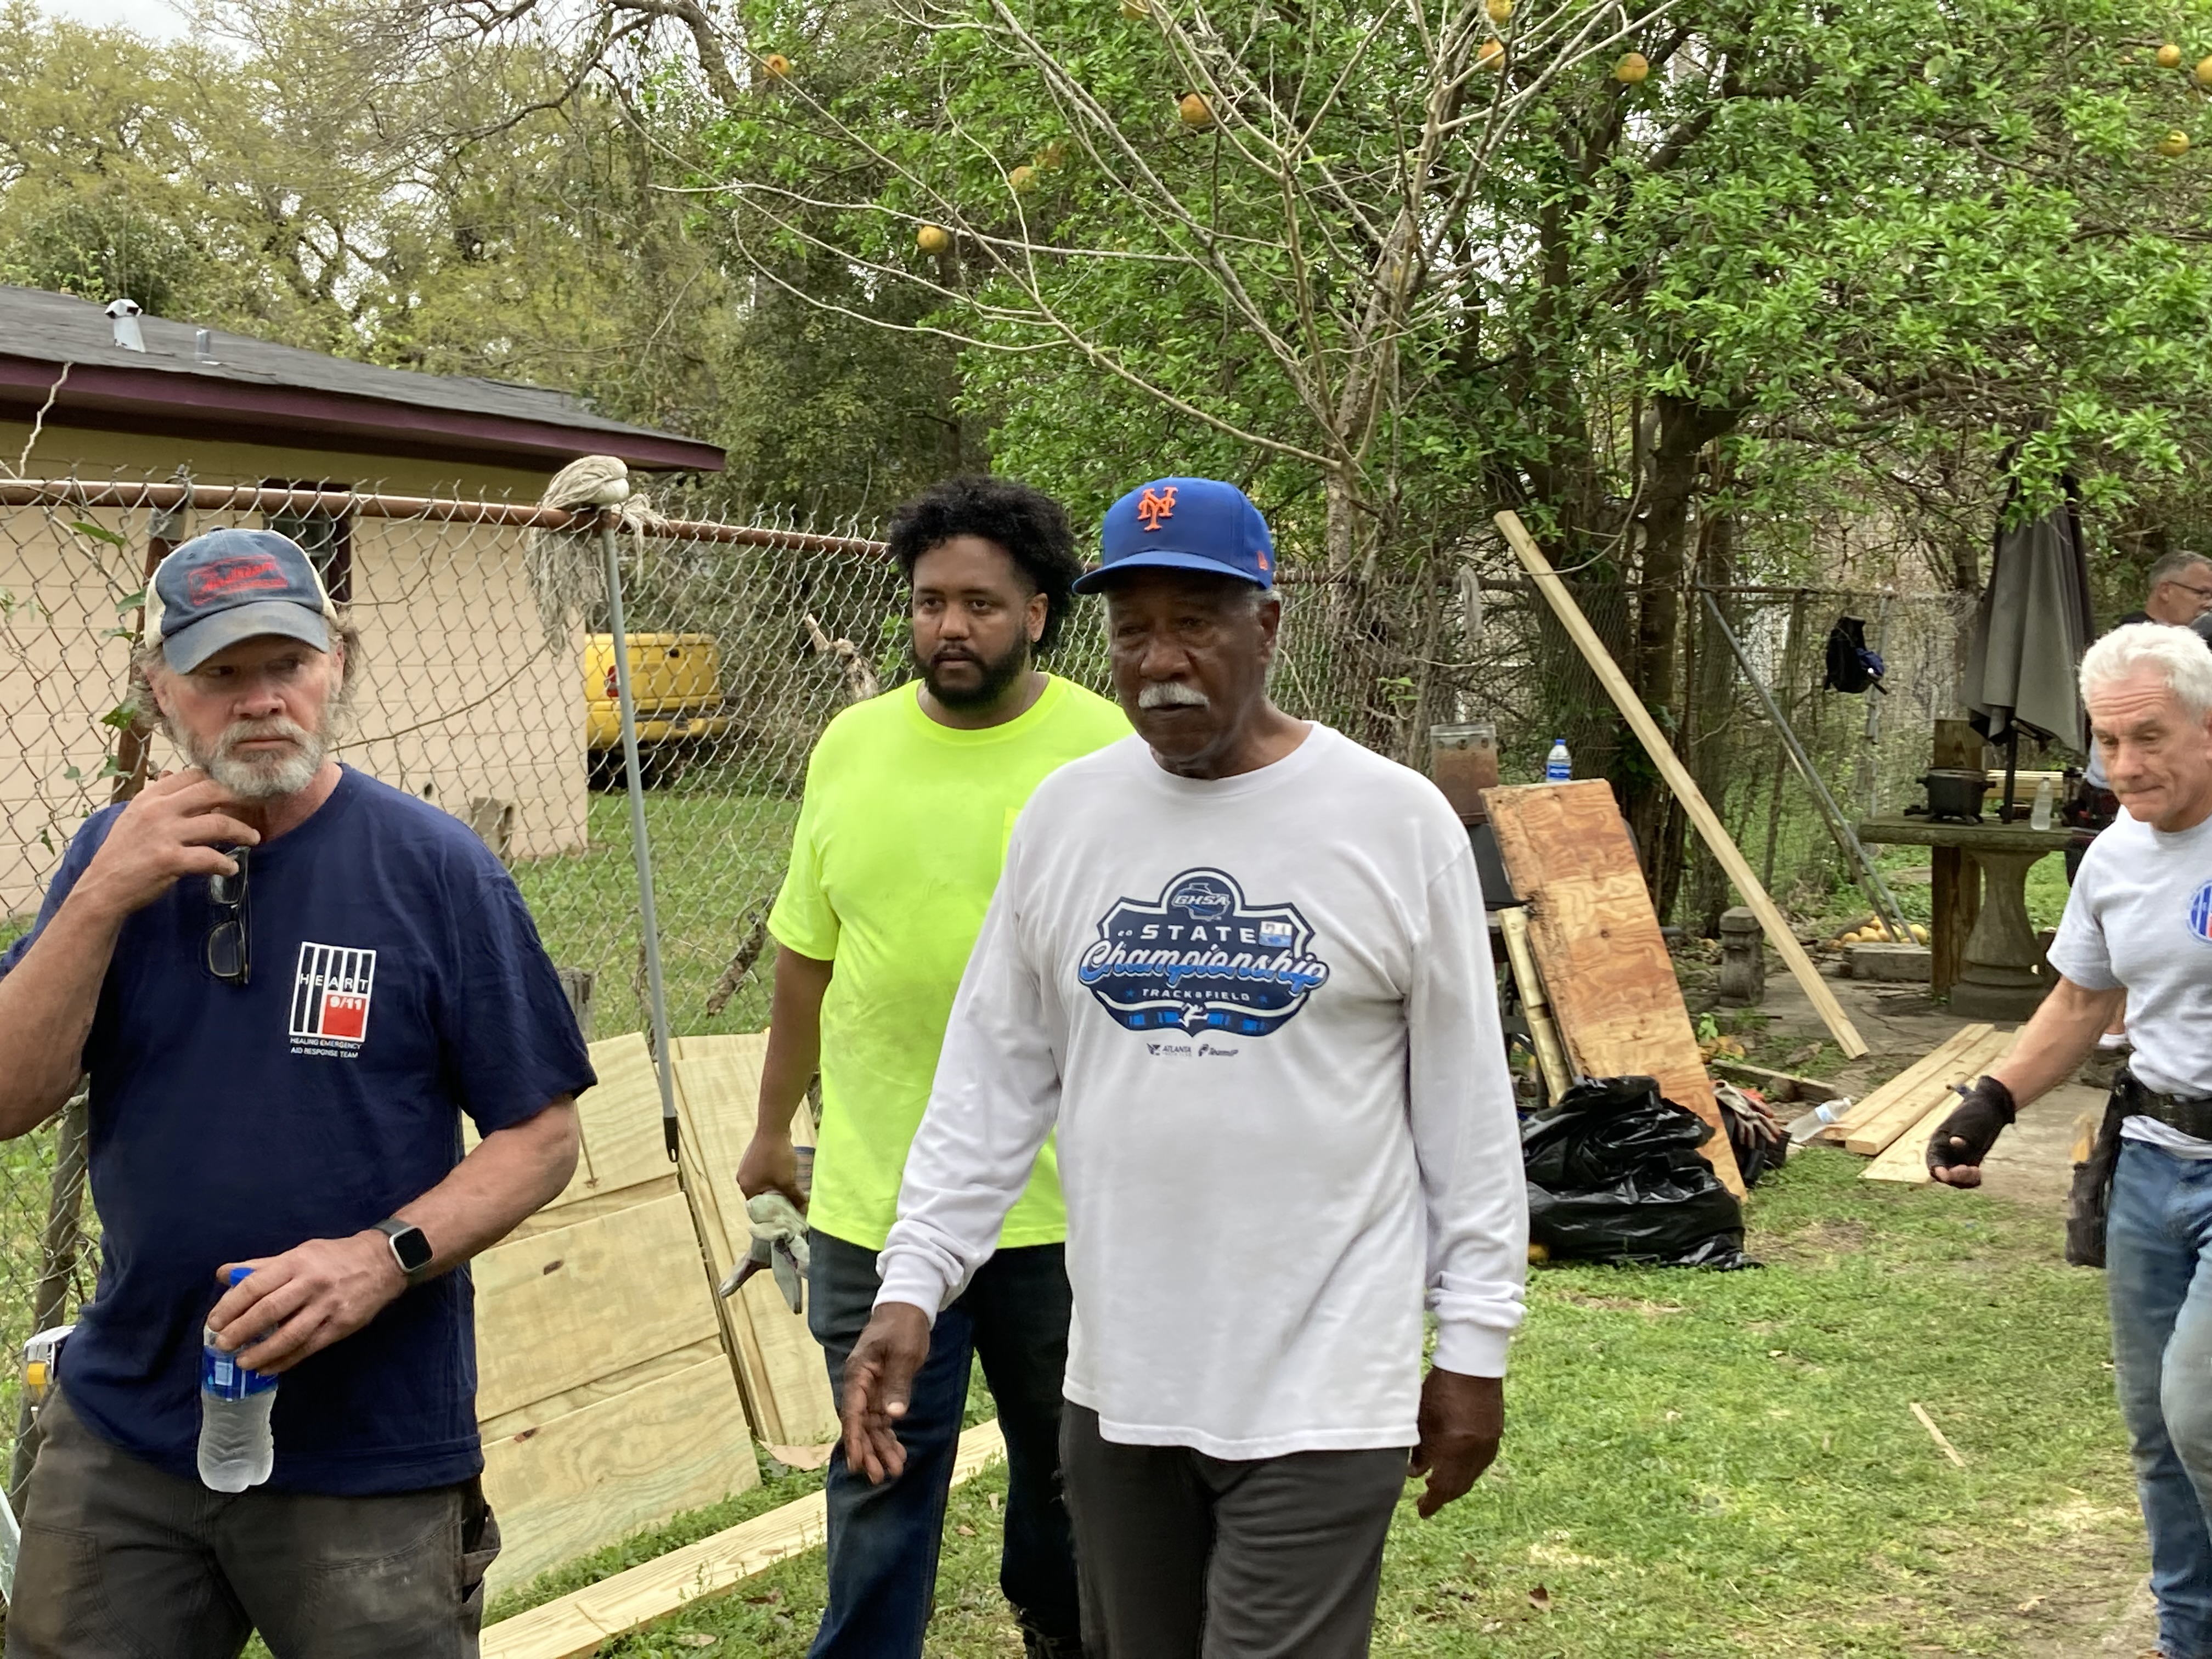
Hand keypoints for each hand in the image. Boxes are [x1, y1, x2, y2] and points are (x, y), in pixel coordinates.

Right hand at [73, 770, 259, 922]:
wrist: (103, 887)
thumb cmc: (124, 852)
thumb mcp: (136, 816)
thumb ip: (158, 798)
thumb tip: (173, 774)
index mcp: (151, 797)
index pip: (194, 776)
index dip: (222, 779)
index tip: (241, 786)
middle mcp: (158, 810)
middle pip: (212, 791)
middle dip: (241, 797)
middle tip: (257, 806)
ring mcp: (164, 834)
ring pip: (218, 824)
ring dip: (242, 831)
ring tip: (253, 838)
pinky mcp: (168, 860)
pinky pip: (209, 858)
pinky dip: (225, 864)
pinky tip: (230, 868)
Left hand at [208, 1232, 406, 1373]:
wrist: (384, 1262)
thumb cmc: (334, 1257)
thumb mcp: (299, 1253)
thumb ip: (261, 1266)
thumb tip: (223, 1275)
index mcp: (296, 1262)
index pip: (255, 1285)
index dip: (230, 1306)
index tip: (214, 1323)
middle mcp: (311, 1283)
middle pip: (269, 1311)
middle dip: (240, 1331)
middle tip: (222, 1345)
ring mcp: (327, 1306)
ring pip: (289, 1335)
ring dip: (261, 1352)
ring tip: (242, 1363)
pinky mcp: (341, 1325)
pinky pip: (308, 1348)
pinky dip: (284, 1361)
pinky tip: (267, 1368)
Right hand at [737, 1128, 805, 1210]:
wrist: (773, 1128)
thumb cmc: (777, 1157)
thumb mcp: (788, 1181)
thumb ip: (795, 1198)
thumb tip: (804, 1211)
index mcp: (746, 1188)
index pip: (758, 1208)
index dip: (772, 1213)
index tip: (786, 1214)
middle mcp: (742, 1179)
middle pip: (760, 1196)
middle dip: (775, 1199)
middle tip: (790, 1202)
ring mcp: (746, 1167)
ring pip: (762, 1184)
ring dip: (775, 1187)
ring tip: (790, 1188)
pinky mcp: (752, 1157)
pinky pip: (763, 1173)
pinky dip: (773, 1176)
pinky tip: (785, 1173)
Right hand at [839, 1302, 931, 1483]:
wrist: (907, 1308)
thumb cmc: (903, 1327)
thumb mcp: (903, 1353)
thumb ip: (897, 1383)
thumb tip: (892, 1416)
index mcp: (858, 1375)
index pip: (852, 1413)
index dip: (854, 1440)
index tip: (857, 1464)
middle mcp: (860, 1385)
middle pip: (860, 1425)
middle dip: (869, 1452)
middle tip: (879, 1477)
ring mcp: (870, 1390)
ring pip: (871, 1426)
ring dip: (880, 1448)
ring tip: (894, 1471)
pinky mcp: (883, 1392)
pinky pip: (882, 1420)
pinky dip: (889, 1436)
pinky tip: (898, 1452)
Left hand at [1408, 1367, 1502, 1517]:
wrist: (1472, 1365)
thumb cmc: (1440, 1388)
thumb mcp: (1421, 1419)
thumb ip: (1419, 1450)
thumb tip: (1415, 1473)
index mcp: (1454, 1449)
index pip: (1443, 1487)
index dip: (1432, 1503)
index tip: (1422, 1512)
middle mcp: (1475, 1452)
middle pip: (1459, 1485)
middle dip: (1443, 1496)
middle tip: (1427, 1501)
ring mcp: (1489, 1444)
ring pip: (1471, 1475)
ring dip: (1455, 1484)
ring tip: (1439, 1485)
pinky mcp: (1495, 1435)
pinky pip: (1481, 1463)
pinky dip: (1467, 1470)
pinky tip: (1457, 1468)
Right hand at [1927, 1075, 2016, 1187]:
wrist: (1990, 1107)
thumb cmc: (1976, 1114)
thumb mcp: (1968, 1123)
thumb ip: (1960, 1135)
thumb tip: (1953, 1142)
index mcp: (1938, 1142)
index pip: (1933, 1162)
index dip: (1938, 1171)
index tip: (1947, 1174)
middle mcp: (1945, 1152)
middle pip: (1944, 1175)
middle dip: (1955, 1177)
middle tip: (1972, 1169)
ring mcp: (1957, 1158)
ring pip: (1956, 1179)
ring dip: (1964, 1180)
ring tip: (1976, 1171)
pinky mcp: (1969, 1161)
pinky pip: (1967, 1178)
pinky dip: (1971, 1180)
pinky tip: (1978, 1173)